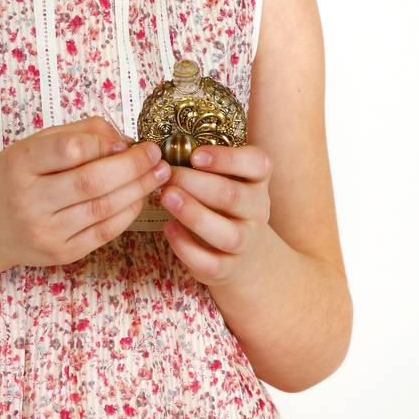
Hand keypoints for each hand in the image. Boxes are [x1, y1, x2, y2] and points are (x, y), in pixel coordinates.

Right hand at [0, 115, 173, 272]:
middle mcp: (30, 201)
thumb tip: (122, 138)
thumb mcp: (29, 146)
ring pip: (103, 208)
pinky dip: (128, 213)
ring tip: (159, 174)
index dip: (103, 143)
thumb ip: (75, 135)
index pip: (69, 149)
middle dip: (133, 166)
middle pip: (92, 181)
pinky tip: (139, 198)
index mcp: (19, 165)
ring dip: (138, 189)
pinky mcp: (61, 254)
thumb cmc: (9, 179)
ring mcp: (46, 232)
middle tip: (156, 155)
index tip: (125, 140)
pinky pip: (104, 233)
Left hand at [155, 143, 272, 287]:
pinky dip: (186, 247)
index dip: (226, 158)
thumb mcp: (228, 179)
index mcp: (257, 180)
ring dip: (194, 215)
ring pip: (227, 234)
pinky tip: (168, 229)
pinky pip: (210, 262)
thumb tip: (160, 150)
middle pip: (233, 197)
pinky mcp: (229, 268)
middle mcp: (258, 210)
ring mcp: (246, 242)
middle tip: (167, 175)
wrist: (249, 255)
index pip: (256, 164)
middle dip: (196, 184)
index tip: (195, 155)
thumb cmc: (226, 204)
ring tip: (166, 198)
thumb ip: (205, 164)